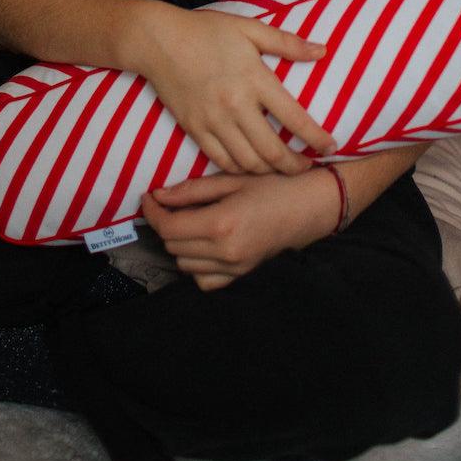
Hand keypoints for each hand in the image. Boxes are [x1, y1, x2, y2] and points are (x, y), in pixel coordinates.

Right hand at [134, 3, 335, 175]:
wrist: (158, 40)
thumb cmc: (206, 31)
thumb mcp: (249, 29)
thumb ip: (287, 43)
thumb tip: (322, 51)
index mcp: (254, 79)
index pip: (294, 118)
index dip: (316, 138)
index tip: (331, 147)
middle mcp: (235, 105)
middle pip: (272, 151)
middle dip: (295, 166)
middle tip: (307, 168)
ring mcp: (213, 120)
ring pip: (247, 162)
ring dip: (269, 171)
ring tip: (280, 168)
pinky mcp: (194, 129)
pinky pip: (221, 160)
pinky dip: (239, 169)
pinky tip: (250, 166)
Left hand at [141, 168, 341, 290]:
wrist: (311, 207)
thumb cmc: (275, 185)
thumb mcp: (232, 179)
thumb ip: (193, 190)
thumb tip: (160, 196)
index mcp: (220, 224)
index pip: (169, 227)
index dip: (152, 212)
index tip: (148, 198)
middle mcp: (224, 252)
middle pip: (173, 245)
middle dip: (164, 223)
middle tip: (168, 203)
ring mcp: (234, 268)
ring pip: (185, 264)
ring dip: (179, 243)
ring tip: (188, 220)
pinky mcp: (242, 275)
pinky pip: (205, 280)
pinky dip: (196, 265)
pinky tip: (204, 244)